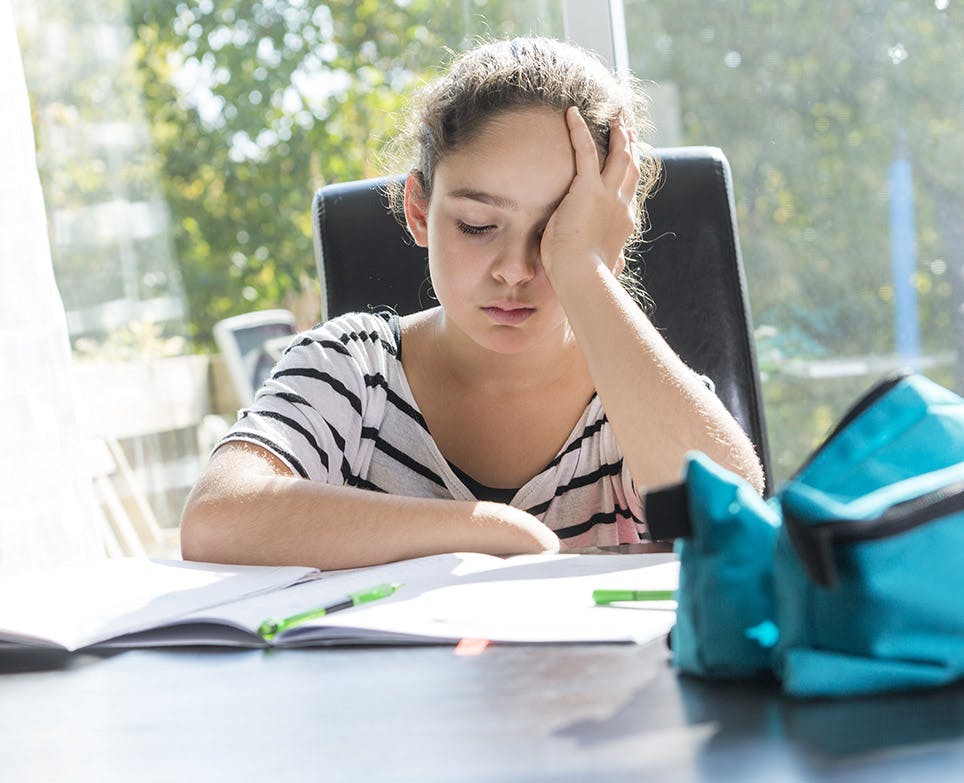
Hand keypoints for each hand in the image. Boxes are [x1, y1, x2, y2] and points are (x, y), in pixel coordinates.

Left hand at [540, 107, 640, 283]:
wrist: (582, 275)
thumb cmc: (587, 275)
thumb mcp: (607, 264)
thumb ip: (615, 260)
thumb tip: (621, 266)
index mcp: (624, 221)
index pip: (630, 189)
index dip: (631, 171)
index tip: (631, 158)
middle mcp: (622, 203)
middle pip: (631, 167)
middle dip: (631, 145)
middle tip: (628, 127)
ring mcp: (608, 194)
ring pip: (618, 155)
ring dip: (617, 134)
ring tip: (614, 116)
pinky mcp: (588, 188)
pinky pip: (586, 151)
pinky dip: (579, 130)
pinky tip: (571, 113)